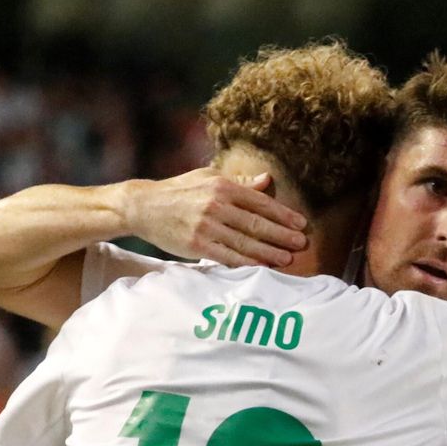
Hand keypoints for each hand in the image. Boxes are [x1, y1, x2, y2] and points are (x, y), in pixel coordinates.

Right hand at [120, 169, 306, 266]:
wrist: (144, 206)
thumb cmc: (179, 191)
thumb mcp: (208, 178)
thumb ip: (239, 182)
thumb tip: (266, 180)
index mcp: (222, 186)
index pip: (260, 202)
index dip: (283, 215)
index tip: (301, 224)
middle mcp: (216, 205)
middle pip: (257, 224)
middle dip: (282, 236)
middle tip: (302, 244)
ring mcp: (207, 226)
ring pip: (245, 243)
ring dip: (269, 253)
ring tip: (287, 259)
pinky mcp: (197, 245)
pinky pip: (228, 257)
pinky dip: (247, 263)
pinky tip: (262, 267)